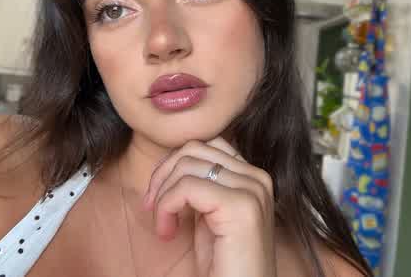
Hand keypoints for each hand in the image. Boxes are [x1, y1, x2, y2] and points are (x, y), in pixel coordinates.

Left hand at [142, 137, 276, 276]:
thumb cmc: (225, 265)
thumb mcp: (210, 215)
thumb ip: (202, 185)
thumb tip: (173, 162)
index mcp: (253, 176)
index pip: (206, 145)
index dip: (174, 165)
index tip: (159, 196)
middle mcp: (258, 178)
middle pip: (194, 149)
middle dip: (163, 175)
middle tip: (152, 207)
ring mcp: (252, 190)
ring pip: (187, 164)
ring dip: (163, 194)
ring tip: (164, 225)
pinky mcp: (241, 206)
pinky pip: (187, 187)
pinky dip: (166, 207)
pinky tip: (167, 232)